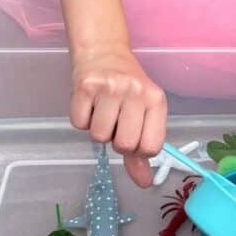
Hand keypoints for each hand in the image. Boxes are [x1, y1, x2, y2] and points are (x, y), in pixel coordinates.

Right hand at [69, 45, 166, 187]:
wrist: (104, 51)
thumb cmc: (126, 88)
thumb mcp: (143, 113)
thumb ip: (142, 151)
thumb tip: (146, 183)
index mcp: (156, 100)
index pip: (151, 147)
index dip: (138, 150)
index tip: (133, 137)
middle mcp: (136, 92)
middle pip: (124, 145)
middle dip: (116, 141)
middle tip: (116, 122)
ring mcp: (110, 88)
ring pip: (99, 137)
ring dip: (98, 130)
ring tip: (102, 110)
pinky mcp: (85, 85)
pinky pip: (79, 124)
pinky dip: (82, 119)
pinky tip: (89, 103)